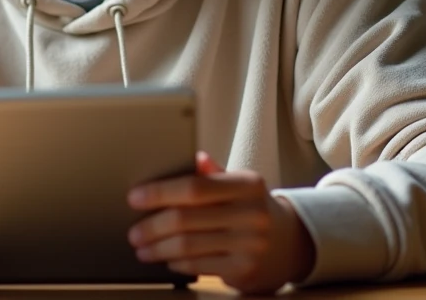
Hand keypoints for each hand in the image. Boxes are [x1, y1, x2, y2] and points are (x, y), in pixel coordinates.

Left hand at [127, 152, 314, 294]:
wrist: (291, 243)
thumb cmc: (253, 208)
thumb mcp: (240, 185)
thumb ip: (213, 173)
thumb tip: (192, 156)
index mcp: (247, 184)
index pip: (195, 187)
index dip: (160, 192)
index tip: (135, 198)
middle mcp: (252, 213)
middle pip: (186, 219)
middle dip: (152, 226)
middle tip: (133, 232)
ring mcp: (250, 244)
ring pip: (189, 246)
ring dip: (158, 248)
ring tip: (142, 248)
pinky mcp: (246, 270)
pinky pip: (200, 266)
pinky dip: (177, 262)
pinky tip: (167, 259)